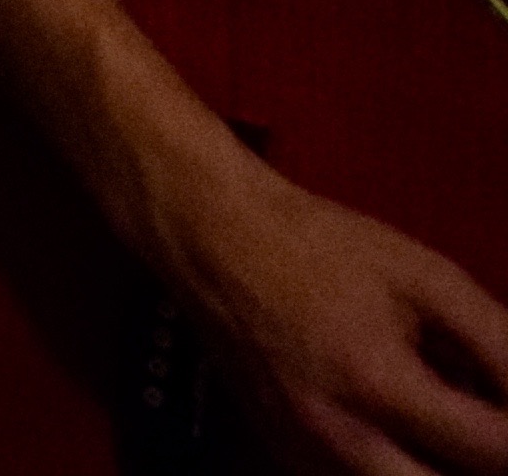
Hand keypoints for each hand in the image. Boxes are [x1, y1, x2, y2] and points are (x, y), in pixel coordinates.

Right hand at [162, 152, 507, 475]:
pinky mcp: (287, 458)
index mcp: (374, 381)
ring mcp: (304, 455)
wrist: (213, 239)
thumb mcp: (427, 278)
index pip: (491, 450)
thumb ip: (498, 343)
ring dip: (440, 466)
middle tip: (487, 432)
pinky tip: (408, 431)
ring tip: (451, 426)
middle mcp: (336, 437)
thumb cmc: (322, 247)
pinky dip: (400, 466)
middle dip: (481, 462)